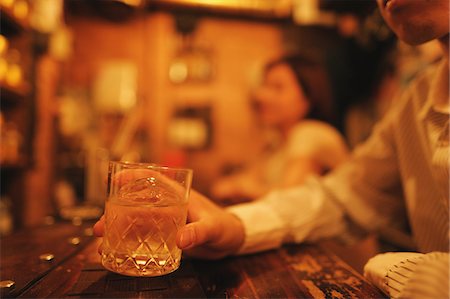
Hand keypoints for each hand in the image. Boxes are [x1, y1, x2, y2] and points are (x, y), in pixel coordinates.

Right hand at [93, 189, 244, 259]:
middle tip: (100, 225)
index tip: (115, 179)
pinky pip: (145, 236)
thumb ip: (199, 232)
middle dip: (116, 211)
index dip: (134, 177)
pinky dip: (130, 241)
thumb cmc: (226, 227)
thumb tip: (180, 240)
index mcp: (179, 196)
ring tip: (102, 238)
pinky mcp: (167, 236)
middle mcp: (169, 206)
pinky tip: (118, 249)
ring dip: (119, 228)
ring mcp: (167, 221)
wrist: (232, 241)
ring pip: (138, 220)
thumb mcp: (214, 228)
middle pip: (138, 203)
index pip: (154, 180)